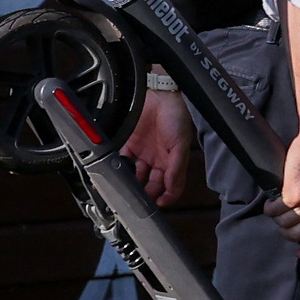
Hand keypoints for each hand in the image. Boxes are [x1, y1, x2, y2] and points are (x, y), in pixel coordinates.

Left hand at [129, 88, 195, 206]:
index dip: (165, 198)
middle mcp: (158, 160)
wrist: (161, 94)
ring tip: (128, 188)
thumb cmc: (177, 116)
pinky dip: (119, 167)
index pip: (170, 187)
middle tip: (140, 200)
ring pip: (135, 176)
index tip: (158, 205)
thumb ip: (176, 169)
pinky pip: (122, 160)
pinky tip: (118, 172)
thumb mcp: (180, 146)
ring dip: (132, 184)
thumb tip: (171, 190)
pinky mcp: (129, 144)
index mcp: (172, 163)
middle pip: (151, 185)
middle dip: (146, 194)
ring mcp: (143, 153)